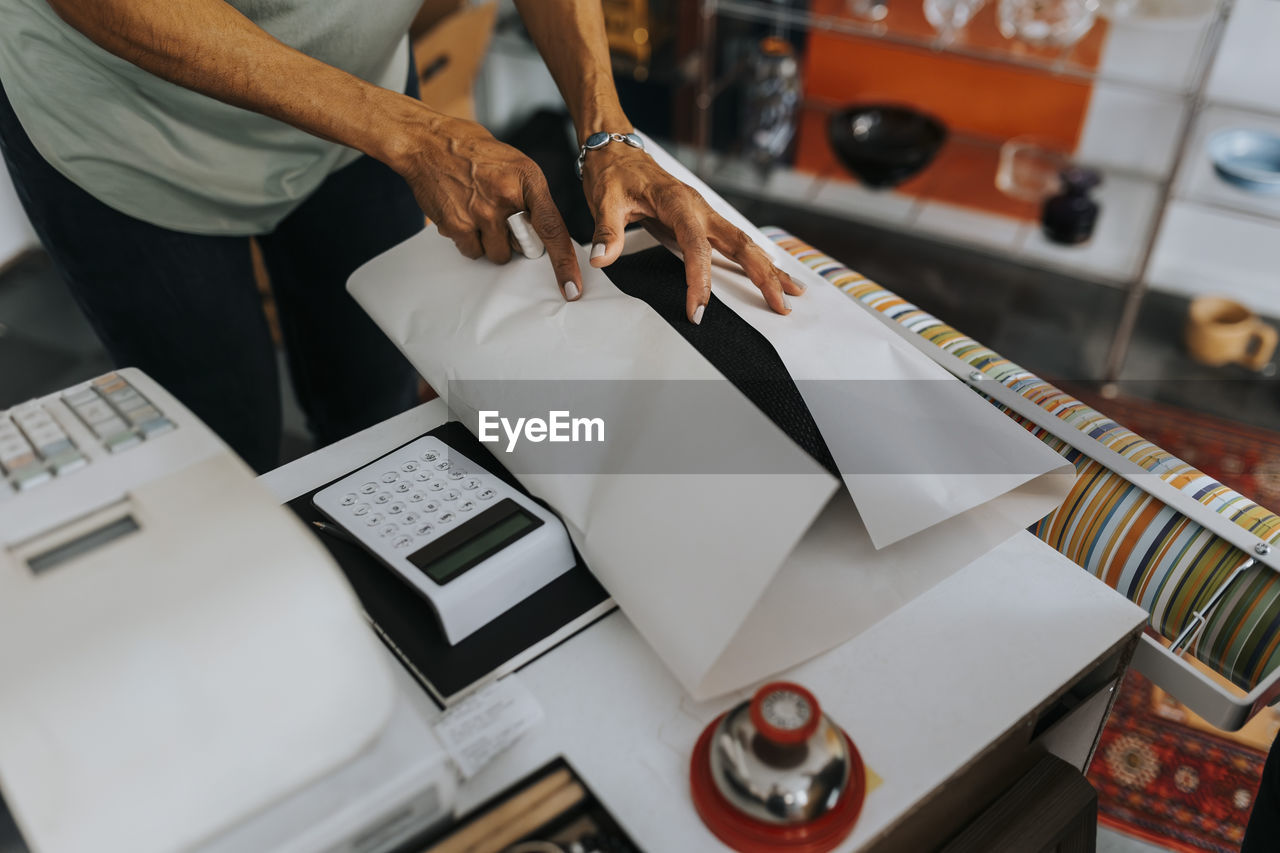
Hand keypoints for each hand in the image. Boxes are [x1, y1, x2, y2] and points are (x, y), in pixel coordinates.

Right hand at [393, 113, 582, 300]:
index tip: (572, 289)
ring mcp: (481, 214)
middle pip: (524, 248)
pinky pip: (472, 252)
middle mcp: (507, 198)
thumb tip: (542, 233)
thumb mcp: (515, 164)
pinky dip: (469, 241)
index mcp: (528, 180)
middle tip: (502, 217)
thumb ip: (530, 197)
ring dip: (491, 243)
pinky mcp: (457, 225)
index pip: (553, 228)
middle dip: (517, 241)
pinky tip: (463, 215)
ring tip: (478, 213)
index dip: (564, 262)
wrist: (427, 142)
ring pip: (497, 255)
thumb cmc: (473, 152)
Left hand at [582, 143, 803, 322]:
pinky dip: (755, 259)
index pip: (696, 247)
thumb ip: (607, 231)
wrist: (616, 150)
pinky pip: (734, 241)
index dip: (699, 280)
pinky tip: (771, 273)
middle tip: (779, 304)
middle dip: (762, 275)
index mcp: (678, 202)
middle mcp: (699, 208)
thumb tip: (602, 258)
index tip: (697, 310)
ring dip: (768, 268)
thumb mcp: (604, 199)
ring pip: (744, 243)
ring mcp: (704, 214)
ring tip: (791, 293)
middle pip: (739, 244)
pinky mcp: (703, 221)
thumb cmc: (613, 173)